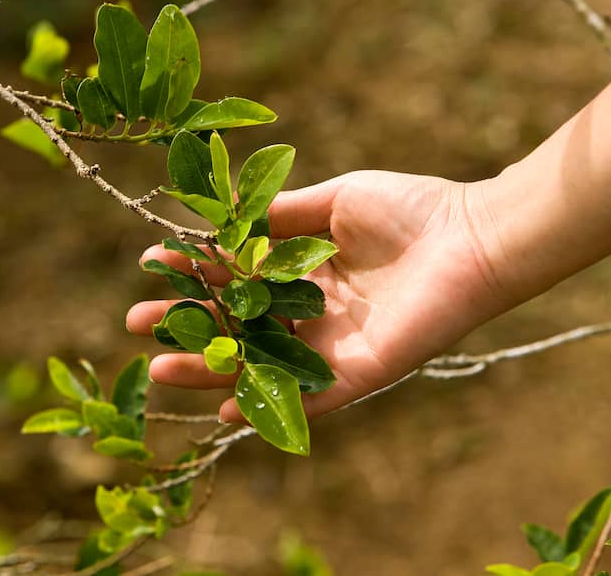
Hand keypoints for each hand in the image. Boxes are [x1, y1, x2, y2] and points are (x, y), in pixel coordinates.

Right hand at [126, 170, 508, 420]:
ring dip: (208, 371)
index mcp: (306, 273)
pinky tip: (222, 411)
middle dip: (185, 326)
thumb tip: (227, 212)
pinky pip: (304, 398)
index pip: (235, 278)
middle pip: (236, 326)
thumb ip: (283, 213)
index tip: (150, 261)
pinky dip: (265, 407)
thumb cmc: (413, 210)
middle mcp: (312, 314)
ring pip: (258, 366)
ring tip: (158, 369)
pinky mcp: (358, 373)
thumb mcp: (336, 199)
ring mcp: (332, 347)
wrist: (475, 237)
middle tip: (136, 323)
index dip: (192, 272)